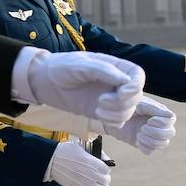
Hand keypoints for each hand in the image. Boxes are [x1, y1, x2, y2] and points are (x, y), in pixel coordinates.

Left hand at [25, 51, 144, 125]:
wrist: (48, 83)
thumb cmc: (62, 68)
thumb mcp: (79, 65)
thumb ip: (102, 70)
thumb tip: (125, 80)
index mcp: (116, 66)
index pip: (138, 76)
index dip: (135, 87)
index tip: (120, 93)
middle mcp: (118, 82)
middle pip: (137, 96)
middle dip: (122, 103)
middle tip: (101, 102)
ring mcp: (112, 97)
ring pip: (130, 110)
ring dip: (117, 114)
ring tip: (97, 110)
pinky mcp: (105, 111)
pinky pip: (120, 120)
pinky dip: (112, 121)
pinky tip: (97, 115)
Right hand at [45, 140, 112, 185]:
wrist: (51, 160)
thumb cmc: (66, 152)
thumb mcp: (82, 147)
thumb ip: (97, 153)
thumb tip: (106, 159)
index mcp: (94, 162)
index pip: (107, 169)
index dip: (104, 169)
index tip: (101, 169)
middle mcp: (92, 174)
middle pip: (106, 180)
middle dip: (103, 178)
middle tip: (98, 177)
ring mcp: (87, 184)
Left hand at [111, 98, 176, 154]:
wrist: (110, 115)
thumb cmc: (126, 106)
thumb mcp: (139, 104)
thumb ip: (154, 109)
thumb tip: (170, 116)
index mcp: (159, 113)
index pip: (171, 120)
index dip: (162, 123)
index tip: (150, 120)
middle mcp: (159, 125)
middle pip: (170, 133)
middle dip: (156, 133)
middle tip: (142, 128)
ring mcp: (152, 135)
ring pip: (163, 144)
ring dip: (150, 140)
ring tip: (139, 134)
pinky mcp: (143, 144)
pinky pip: (150, 151)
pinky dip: (144, 147)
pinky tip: (137, 140)